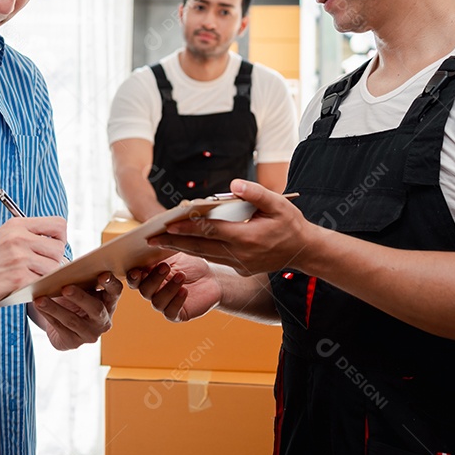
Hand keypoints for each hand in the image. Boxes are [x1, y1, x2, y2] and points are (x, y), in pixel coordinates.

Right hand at [0, 216, 67, 310]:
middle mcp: (19, 238)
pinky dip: (38, 287)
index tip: (51, 249)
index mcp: (17, 225)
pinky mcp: (18, 278)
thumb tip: (57, 244)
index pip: (58, 224)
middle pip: (59, 248)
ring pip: (54, 267)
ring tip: (30, 279)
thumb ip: (28, 236)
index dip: (60, 238)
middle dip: (54, 261)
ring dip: (46, 277)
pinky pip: (43, 282)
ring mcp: (19, 257)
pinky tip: (25, 287)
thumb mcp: (3, 237)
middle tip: (40, 269)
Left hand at [33, 272, 121, 350]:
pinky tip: (38, 306)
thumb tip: (65, 268)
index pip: (115, 292)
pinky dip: (47, 315)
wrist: (62, 322)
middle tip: (66, 288)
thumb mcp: (80, 287)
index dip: (111, 283)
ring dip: (55, 308)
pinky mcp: (74, 342)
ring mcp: (90, 333)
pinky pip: (59, 328)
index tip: (102, 274)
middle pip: (96, 309)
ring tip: (40, 299)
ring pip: (73, 320)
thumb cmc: (73, 298)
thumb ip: (79, 278)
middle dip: (80, 297)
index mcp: (109, 301)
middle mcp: (103, 320)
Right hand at [127, 253, 220, 322]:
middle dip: (152, 279)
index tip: (138, 270)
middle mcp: (152, 291)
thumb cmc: (191, 264)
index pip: (134, 278)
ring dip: (168, 288)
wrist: (212, 279)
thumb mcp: (176, 253)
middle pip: (143, 289)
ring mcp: (163, 303)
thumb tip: (151, 236)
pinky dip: (176, 301)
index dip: (133, 276)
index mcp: (148, 275)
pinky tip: (184, 290)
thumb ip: (162, 248)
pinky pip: (170, 311)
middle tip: (165, 266)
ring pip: (156, 301)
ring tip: (181, 275)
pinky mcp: (176, 314)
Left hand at [149, 180, 312, 275]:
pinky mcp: (240, 270)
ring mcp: (240, 265)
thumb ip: (255, 192)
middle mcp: (240, 255)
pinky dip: (198, 254)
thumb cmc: (290, 223)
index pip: (210, 231)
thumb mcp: (278, 203)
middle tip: (150, 240)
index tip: (167, 226)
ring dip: (182, 250)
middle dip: (174, 243)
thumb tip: (233, 184)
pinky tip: (183, 247)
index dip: (188, 229)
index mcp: (247, 237)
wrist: (304, 250)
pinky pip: (215, 261)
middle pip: (200, 248)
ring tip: (160, 243)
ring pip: (205, 256)